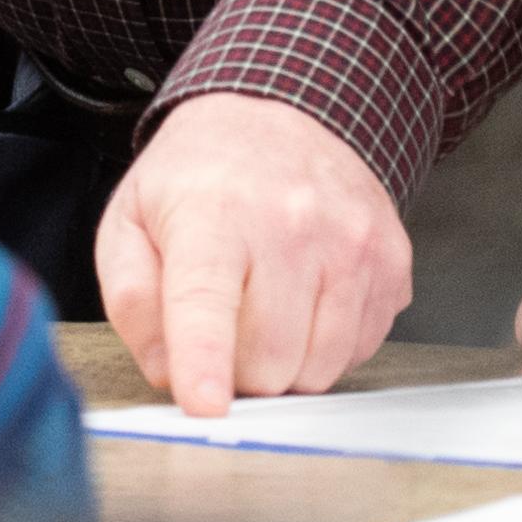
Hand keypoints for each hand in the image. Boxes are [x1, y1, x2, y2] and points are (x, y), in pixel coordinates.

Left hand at [96, 91, 412, 409]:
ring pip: (320, 367)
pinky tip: (306, 302)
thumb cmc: (198, 180)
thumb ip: (133, 304)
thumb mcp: (130, 224)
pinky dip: (327, 346)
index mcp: (213, 213)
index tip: (205, 406)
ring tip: (265, 313)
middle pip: (269, 360)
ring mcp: (352, 242)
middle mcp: (292, 223)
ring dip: (286, 365)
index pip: (207, 302)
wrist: (277, 116)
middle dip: (239, 371)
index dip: (205, 362)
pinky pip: (360, 350)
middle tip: (226, 329)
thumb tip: (166, 372)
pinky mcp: (391, 259)